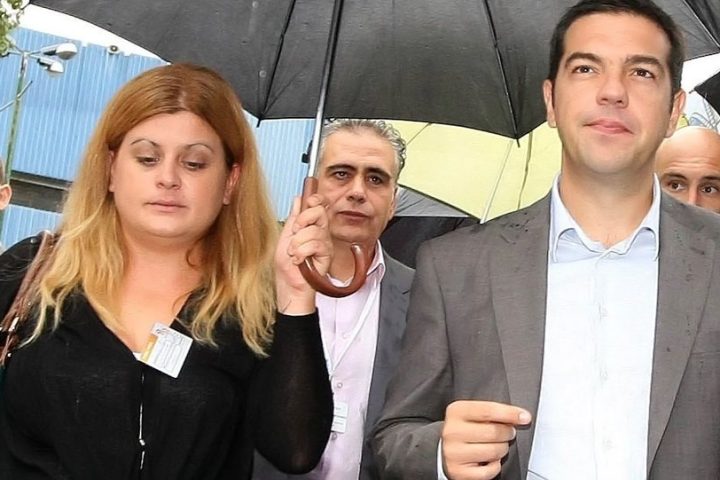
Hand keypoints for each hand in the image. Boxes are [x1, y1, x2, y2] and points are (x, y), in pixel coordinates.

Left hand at [275, 195, 332, 313]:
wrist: (289, 286)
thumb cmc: (287, 267)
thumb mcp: (285, 236)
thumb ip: (293, 217)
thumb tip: (298, 199)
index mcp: (310, 226)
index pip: (319, 205)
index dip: (315, 199)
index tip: (309, 201)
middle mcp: (320, 233)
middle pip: (319, 212)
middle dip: (303, 220)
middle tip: (295, 233)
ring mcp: (324, 243)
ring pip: (313, 231)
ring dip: (297, 243)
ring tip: (294, 253)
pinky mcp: (327, 255)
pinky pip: (315, 245)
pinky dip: (302, 252)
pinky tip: (299, 260)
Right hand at [441, 400, 531, 479]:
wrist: (443, 450)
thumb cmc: (464, 429)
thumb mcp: (471, 413)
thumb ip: (491, 411)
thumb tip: (520, 416)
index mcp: (456, 412)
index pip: (488, 410)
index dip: (510, 414)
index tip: (525, 417)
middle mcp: (452, 432)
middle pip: (494, 432)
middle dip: (507, 433)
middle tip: (508, 433)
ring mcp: (454, 453)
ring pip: (494, 452)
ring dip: (502, 449)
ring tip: (496, 446)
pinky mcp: (459, 472)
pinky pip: (490, 471)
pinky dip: (495, 466)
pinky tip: (488, 459)